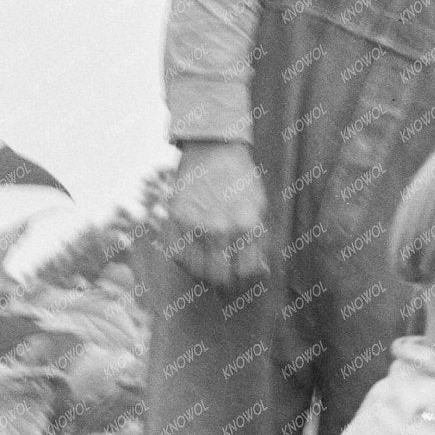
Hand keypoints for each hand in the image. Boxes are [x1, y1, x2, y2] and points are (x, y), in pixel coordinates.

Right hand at [164, 140, 268, 290]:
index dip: (247, 282)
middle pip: (220, 278)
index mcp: (246, 226)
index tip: (245, 281)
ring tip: (211, 266)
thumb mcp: (260, 208)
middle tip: (227, 284)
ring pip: (196, 272)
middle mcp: (219, 229)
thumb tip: (259, 273)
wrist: (213, 149)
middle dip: (226, 285)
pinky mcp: (174, 220)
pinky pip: (178, 256)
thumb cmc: (240, 179)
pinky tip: (195, 255)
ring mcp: (194, 226)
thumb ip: (259, 242)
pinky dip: (186, 261)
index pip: (246, 274)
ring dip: (205, 274)